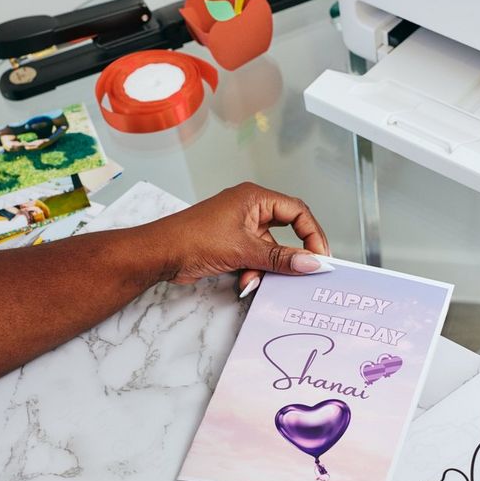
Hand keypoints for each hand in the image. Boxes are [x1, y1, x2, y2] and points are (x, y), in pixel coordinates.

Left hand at [152, 181, 329, 293]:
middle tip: (303, 272)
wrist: (160, 254)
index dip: (312, 234)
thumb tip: (311, 263)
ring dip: (267, 268)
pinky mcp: (231, 243)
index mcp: (254, 198)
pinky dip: (253, 271)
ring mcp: (239, 226)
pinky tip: (244, 282)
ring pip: (269, 249)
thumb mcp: (244, 250)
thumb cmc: (193, 239)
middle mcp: (249, 209)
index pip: (297, 212)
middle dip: (289, 255)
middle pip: (285, 231)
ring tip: (255, 280)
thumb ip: (281, 258)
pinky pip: (255, 257)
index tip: (320, 258)